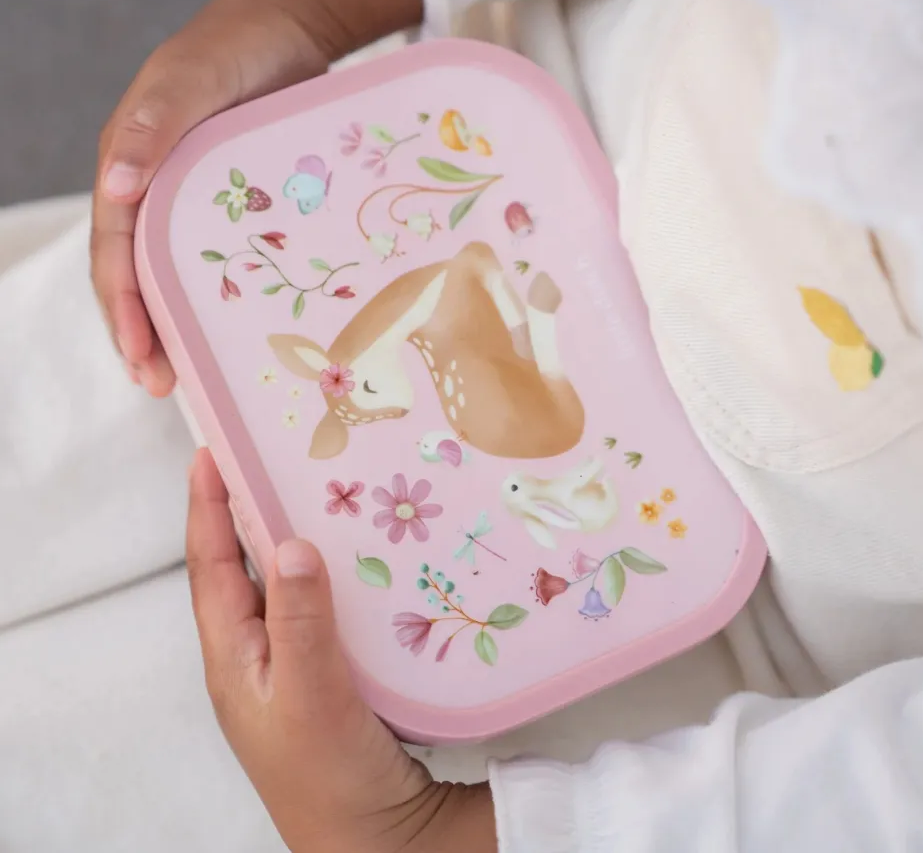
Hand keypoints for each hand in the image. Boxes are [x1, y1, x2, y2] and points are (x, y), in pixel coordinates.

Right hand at [93, 0, 421, 395]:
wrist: (288, 31)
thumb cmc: (232, 49)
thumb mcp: (189, 81)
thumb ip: (153, 126)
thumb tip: (113, 188)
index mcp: (129, 171)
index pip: (116, 256)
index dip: (124, 311)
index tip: (143, 360)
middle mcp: (157, 197)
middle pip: (142, 278)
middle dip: (148, 335)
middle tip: (166, 387)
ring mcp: (198, 208)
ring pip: (182, 279)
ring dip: (184, 328)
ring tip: (200, 378)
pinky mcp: (239, 213)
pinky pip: (226, 264)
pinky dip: (227, 301)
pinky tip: (246, 332)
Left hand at [185, 449, 496, 852]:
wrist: (372, 834)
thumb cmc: (327, 771)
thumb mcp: (310, 692)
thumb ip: (299, 619)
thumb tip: (289, 542)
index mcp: (233, 653)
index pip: (210, 565)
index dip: (206, 507)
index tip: (209, 452)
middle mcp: (253, 651)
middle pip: (238, 567)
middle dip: (241, 511)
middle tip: (263, 458)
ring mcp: (287, 661)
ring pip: (279, 584)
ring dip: (285, 538)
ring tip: (308, 493)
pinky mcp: (321, 670)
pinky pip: (313, 605)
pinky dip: (324, 571)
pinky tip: (352, 557)